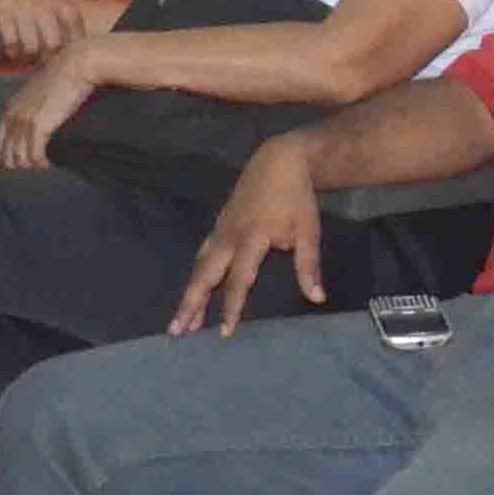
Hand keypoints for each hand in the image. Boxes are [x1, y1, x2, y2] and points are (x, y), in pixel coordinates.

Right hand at [0, 0, 84, 62]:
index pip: (75, 23)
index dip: (76, 41)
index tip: (71, 51)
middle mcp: (42, 6)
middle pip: (54, 43)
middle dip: (51, 56)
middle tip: (46, 61)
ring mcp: (22, 11)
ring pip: (32, 47)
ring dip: (30, 57)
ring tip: (29, 59)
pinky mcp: (2, 15)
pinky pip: (11, 42)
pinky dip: (12, 52)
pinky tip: (13, 51)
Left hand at [0, 45, 103, 168]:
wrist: (75, 65)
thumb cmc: (63, 74)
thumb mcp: (39, 90)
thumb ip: (33, 104)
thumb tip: (39, 117)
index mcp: (11, 108)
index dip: (4, 157)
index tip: (15, 166)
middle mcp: (13, 116)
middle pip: (5, 153)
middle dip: (15, 168)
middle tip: (29, 177)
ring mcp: (24, 122)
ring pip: (19, 158)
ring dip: (29, 170)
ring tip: (40, 175)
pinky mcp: (39, 126)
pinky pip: (34, 155)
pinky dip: (41, 165)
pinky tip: (48, 168)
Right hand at [176, 136, 326, 333]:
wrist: (279, 161)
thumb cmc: (296, 198)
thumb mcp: (308, 231)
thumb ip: (308, 266)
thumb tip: (317, 298)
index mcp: (252, 239)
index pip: (239, 281)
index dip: (232, 307)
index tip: (225, 332)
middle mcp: (229, 236)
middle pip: (205, 275)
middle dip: (190, 304)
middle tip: (176, 331)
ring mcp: (220, 229)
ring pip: (199, 265)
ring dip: (189, 293)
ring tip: (182, 321)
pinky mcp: (218, 224)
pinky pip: (202, 253)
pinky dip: (195, 274)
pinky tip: (194, 287)